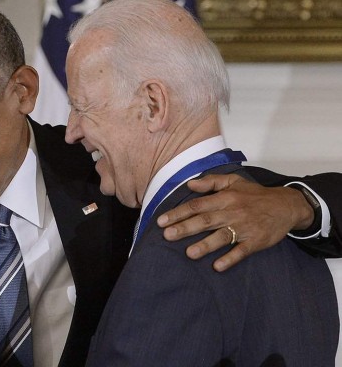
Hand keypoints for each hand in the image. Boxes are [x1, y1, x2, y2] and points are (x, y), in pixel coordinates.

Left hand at [157, 174, 313, 271]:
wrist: (286, 205)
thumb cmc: (255, 194)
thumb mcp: (233, 181)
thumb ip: (211, 182)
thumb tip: (190, 184)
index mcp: (224, 198)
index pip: (197, 205)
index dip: (178, 213)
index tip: (161, 221)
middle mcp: (232, 212)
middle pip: (205, 221)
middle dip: (185, 228)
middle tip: (167, 236)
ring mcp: (244, 227)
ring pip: (222, 237)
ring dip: (205, 245)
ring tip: (189, 253)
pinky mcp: (256, 241)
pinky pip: (242, 251)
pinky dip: (230, 259)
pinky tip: (218, 266)